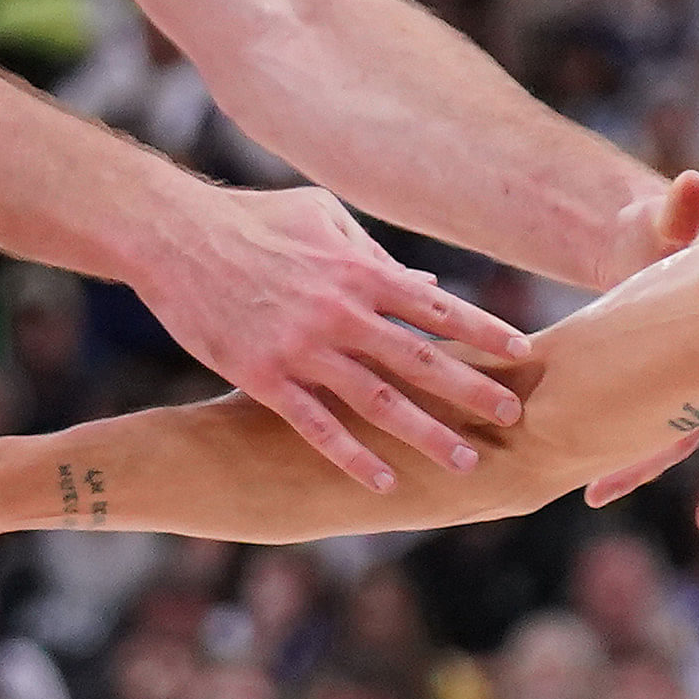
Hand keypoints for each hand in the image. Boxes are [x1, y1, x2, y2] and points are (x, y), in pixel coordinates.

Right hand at [139, 178, 529, 489]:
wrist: (174, 235)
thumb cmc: (251, 219)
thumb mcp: (321, 217)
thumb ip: (373, 252)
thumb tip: (425, 281)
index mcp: (359, 270)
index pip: (437, 305)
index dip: (483, 329)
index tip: (523, 352)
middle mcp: (341, 312)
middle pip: (422, 358)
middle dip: (473, 389)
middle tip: (514, 416)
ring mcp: (303, 349)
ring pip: (379, 401)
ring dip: (427, 434)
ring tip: (465, 462)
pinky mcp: (264, 377)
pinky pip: (317, 425)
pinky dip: (352, 457)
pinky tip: (384, 482)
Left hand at [572, 176, 698, 528]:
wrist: (636, 244)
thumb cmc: (662, 231)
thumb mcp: (665, 223)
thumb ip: (678, 212)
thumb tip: (688, 183)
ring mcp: (690, 383)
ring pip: (678, 441)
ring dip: (640, 469)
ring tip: (597, 497)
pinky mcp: (657, 387)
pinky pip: (644, 429)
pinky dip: (621, 453)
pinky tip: (590, 481)